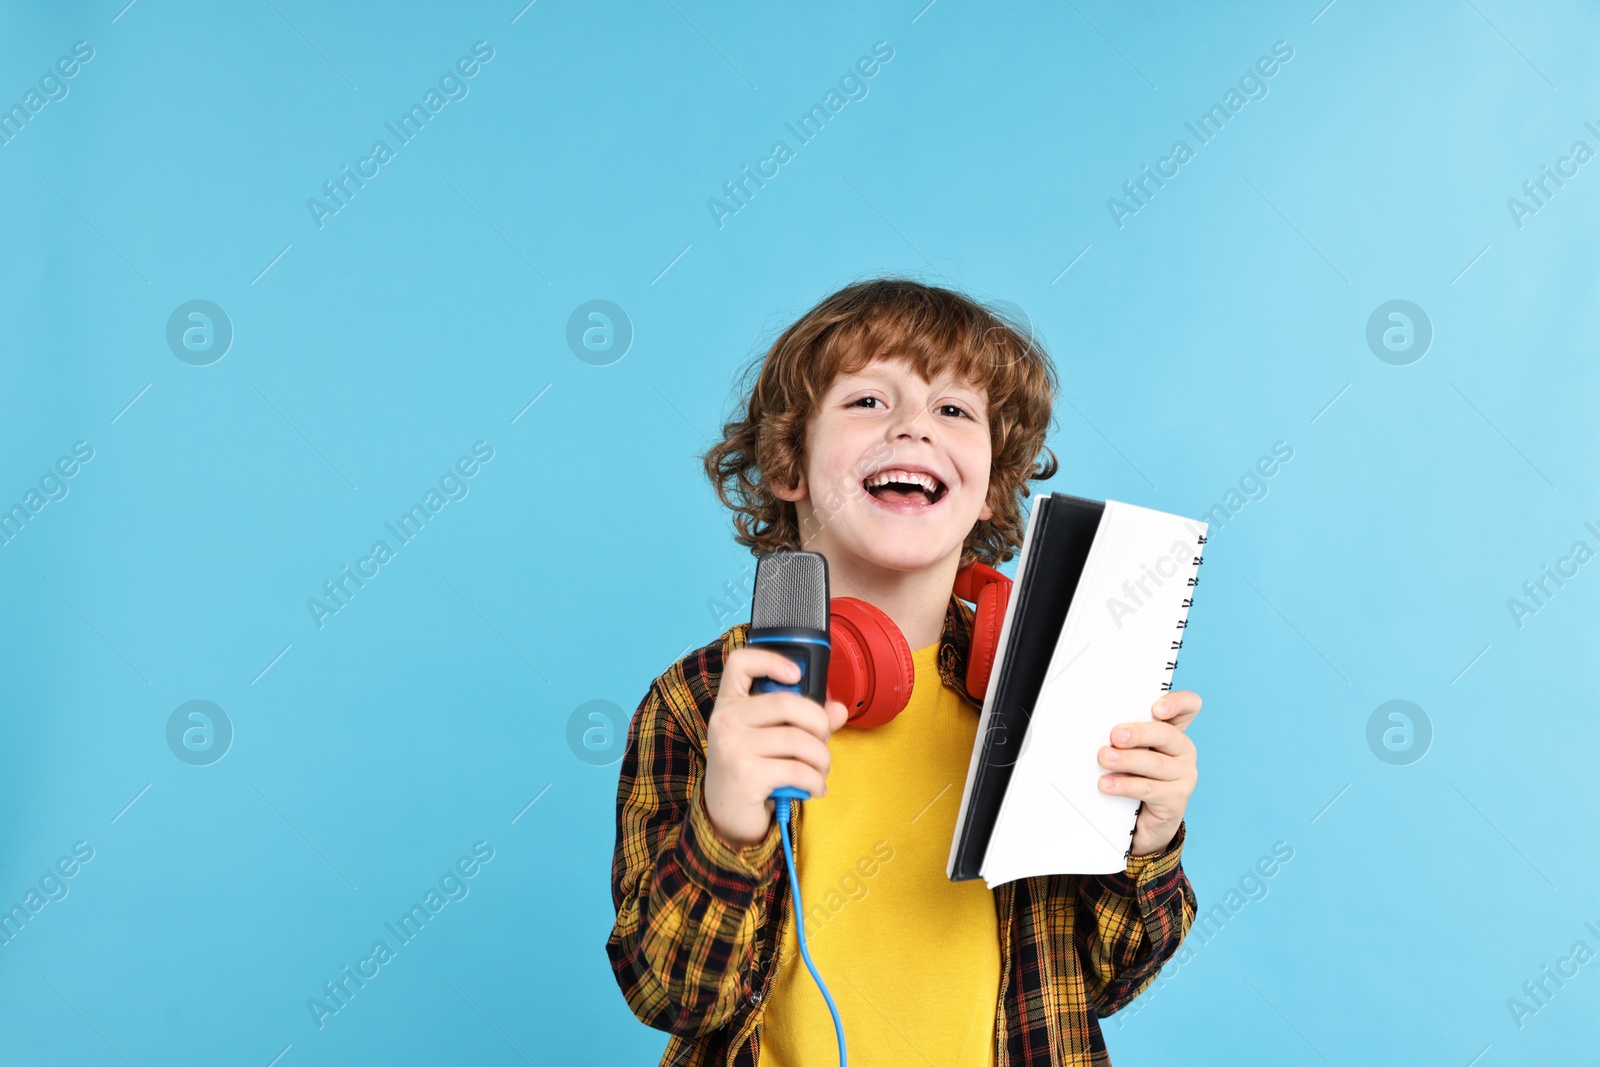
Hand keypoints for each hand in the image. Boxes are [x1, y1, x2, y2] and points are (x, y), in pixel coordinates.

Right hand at [702, 647, 849, 847]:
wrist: (725, 818)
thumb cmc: (752, 771)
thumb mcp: (772, 740)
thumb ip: (805, 721)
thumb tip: (839, 710)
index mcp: (729, 703)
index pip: (740, 663)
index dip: (771, 660)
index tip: (797, 676)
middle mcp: (725, 720)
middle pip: (787, 702)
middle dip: (819, 723)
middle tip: (823, 741)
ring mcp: (732, 747)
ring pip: (798, 740)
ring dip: (821, 758)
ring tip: (820, 770)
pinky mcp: (745, 775)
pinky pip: (798, 770)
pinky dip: (816, 781)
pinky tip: (815, 788)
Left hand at [1097, 690, 1200, 856]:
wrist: (1143, 822)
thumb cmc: (1135, 776)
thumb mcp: (1132, 752)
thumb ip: (1125, 737)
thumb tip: (1100, 731)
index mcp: (1173, 731)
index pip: (1189, 707)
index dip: (1178, 703)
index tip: (1157, 708)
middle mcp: (1183, 750)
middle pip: (1167, 734)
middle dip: (1139, 733)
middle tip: (1116, 735)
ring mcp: (1184, 775)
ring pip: (1155, 763)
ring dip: (1126, 760)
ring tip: (1104, 759)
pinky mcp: (1176, 799)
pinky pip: (1148, 789)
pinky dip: (1125, 785)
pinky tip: (1107, 784)